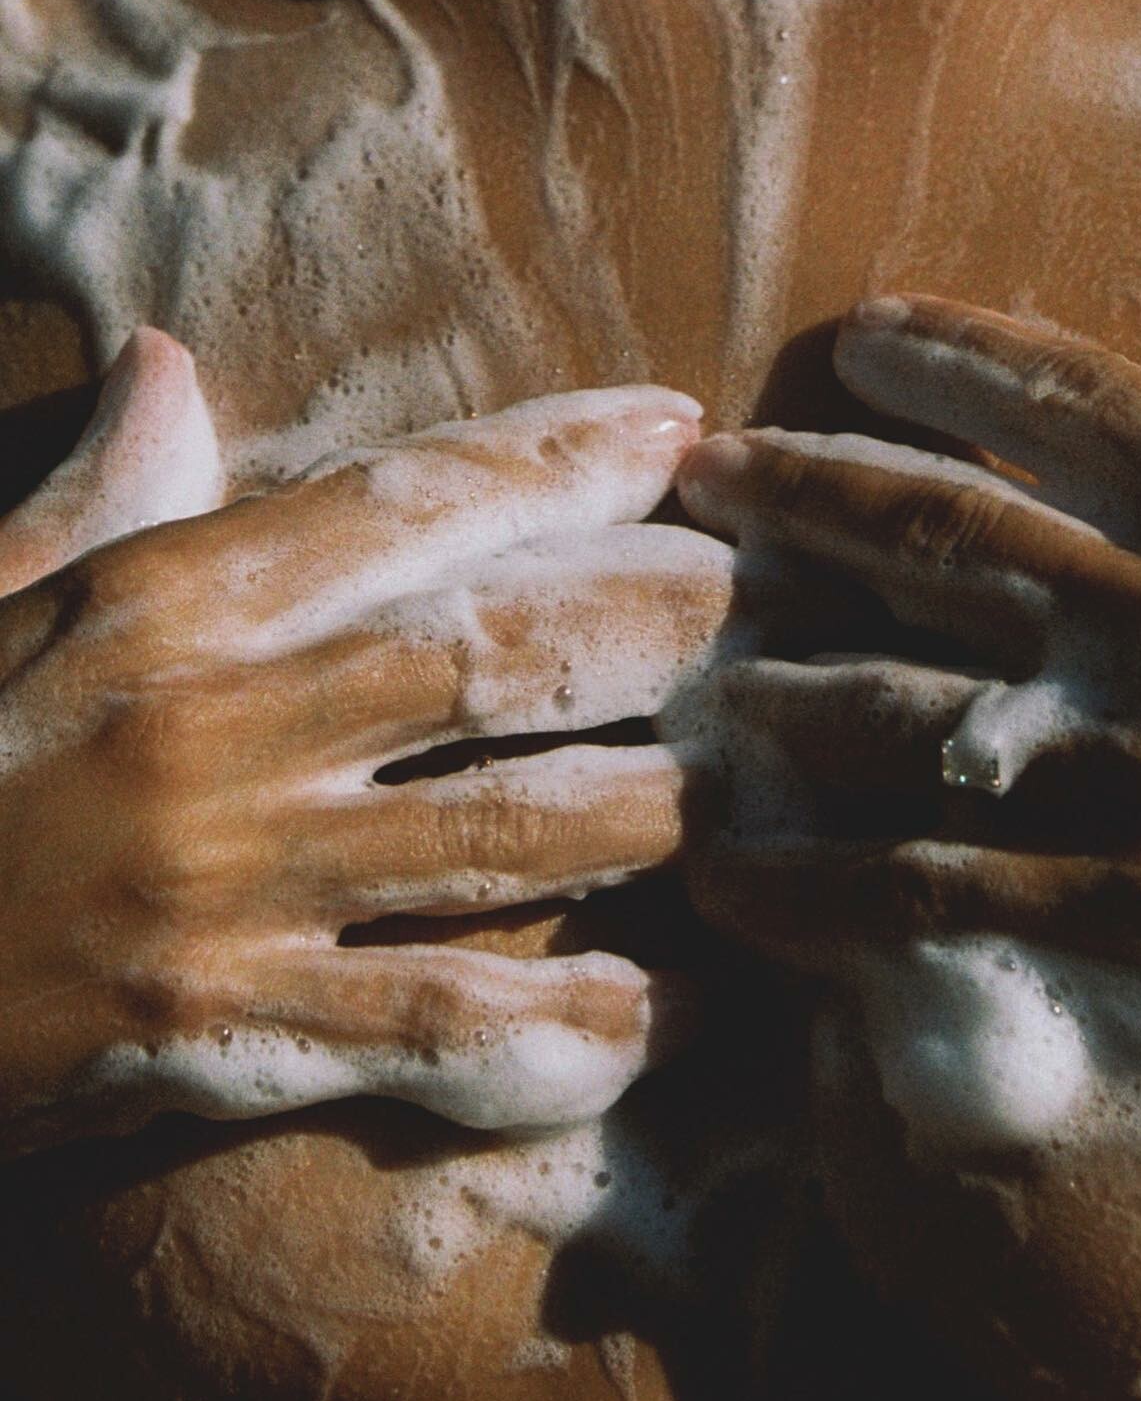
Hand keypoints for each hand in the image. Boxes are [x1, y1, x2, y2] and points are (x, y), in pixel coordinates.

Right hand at [0, 334, 732, 1154]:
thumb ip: (103, 492)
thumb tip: (172, 371)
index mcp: (165, 602)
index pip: (402, 503)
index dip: (558, 461)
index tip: (682, 434)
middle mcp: (216, 726)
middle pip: (494, 655)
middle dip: (658, 626)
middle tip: (777, 613)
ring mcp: (226, 883)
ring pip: (501, 834)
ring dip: (653, 813)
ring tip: (763, 797)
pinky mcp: (216, 1028)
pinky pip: (433, 1028)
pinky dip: (561, 1029)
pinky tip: (668, 1018)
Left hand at [678, 294, 1140, 1075]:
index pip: (1069, 396)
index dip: (946, 360)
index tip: (858, 344)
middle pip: (935, 531)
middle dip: (800, 499)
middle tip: (706, 487)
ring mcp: (1137, 758)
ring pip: (896, 707)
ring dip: (775, 698)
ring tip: (692, 692)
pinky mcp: (1125, 899)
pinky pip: (923, 889)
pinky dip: (814, 892)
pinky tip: (731, 889)